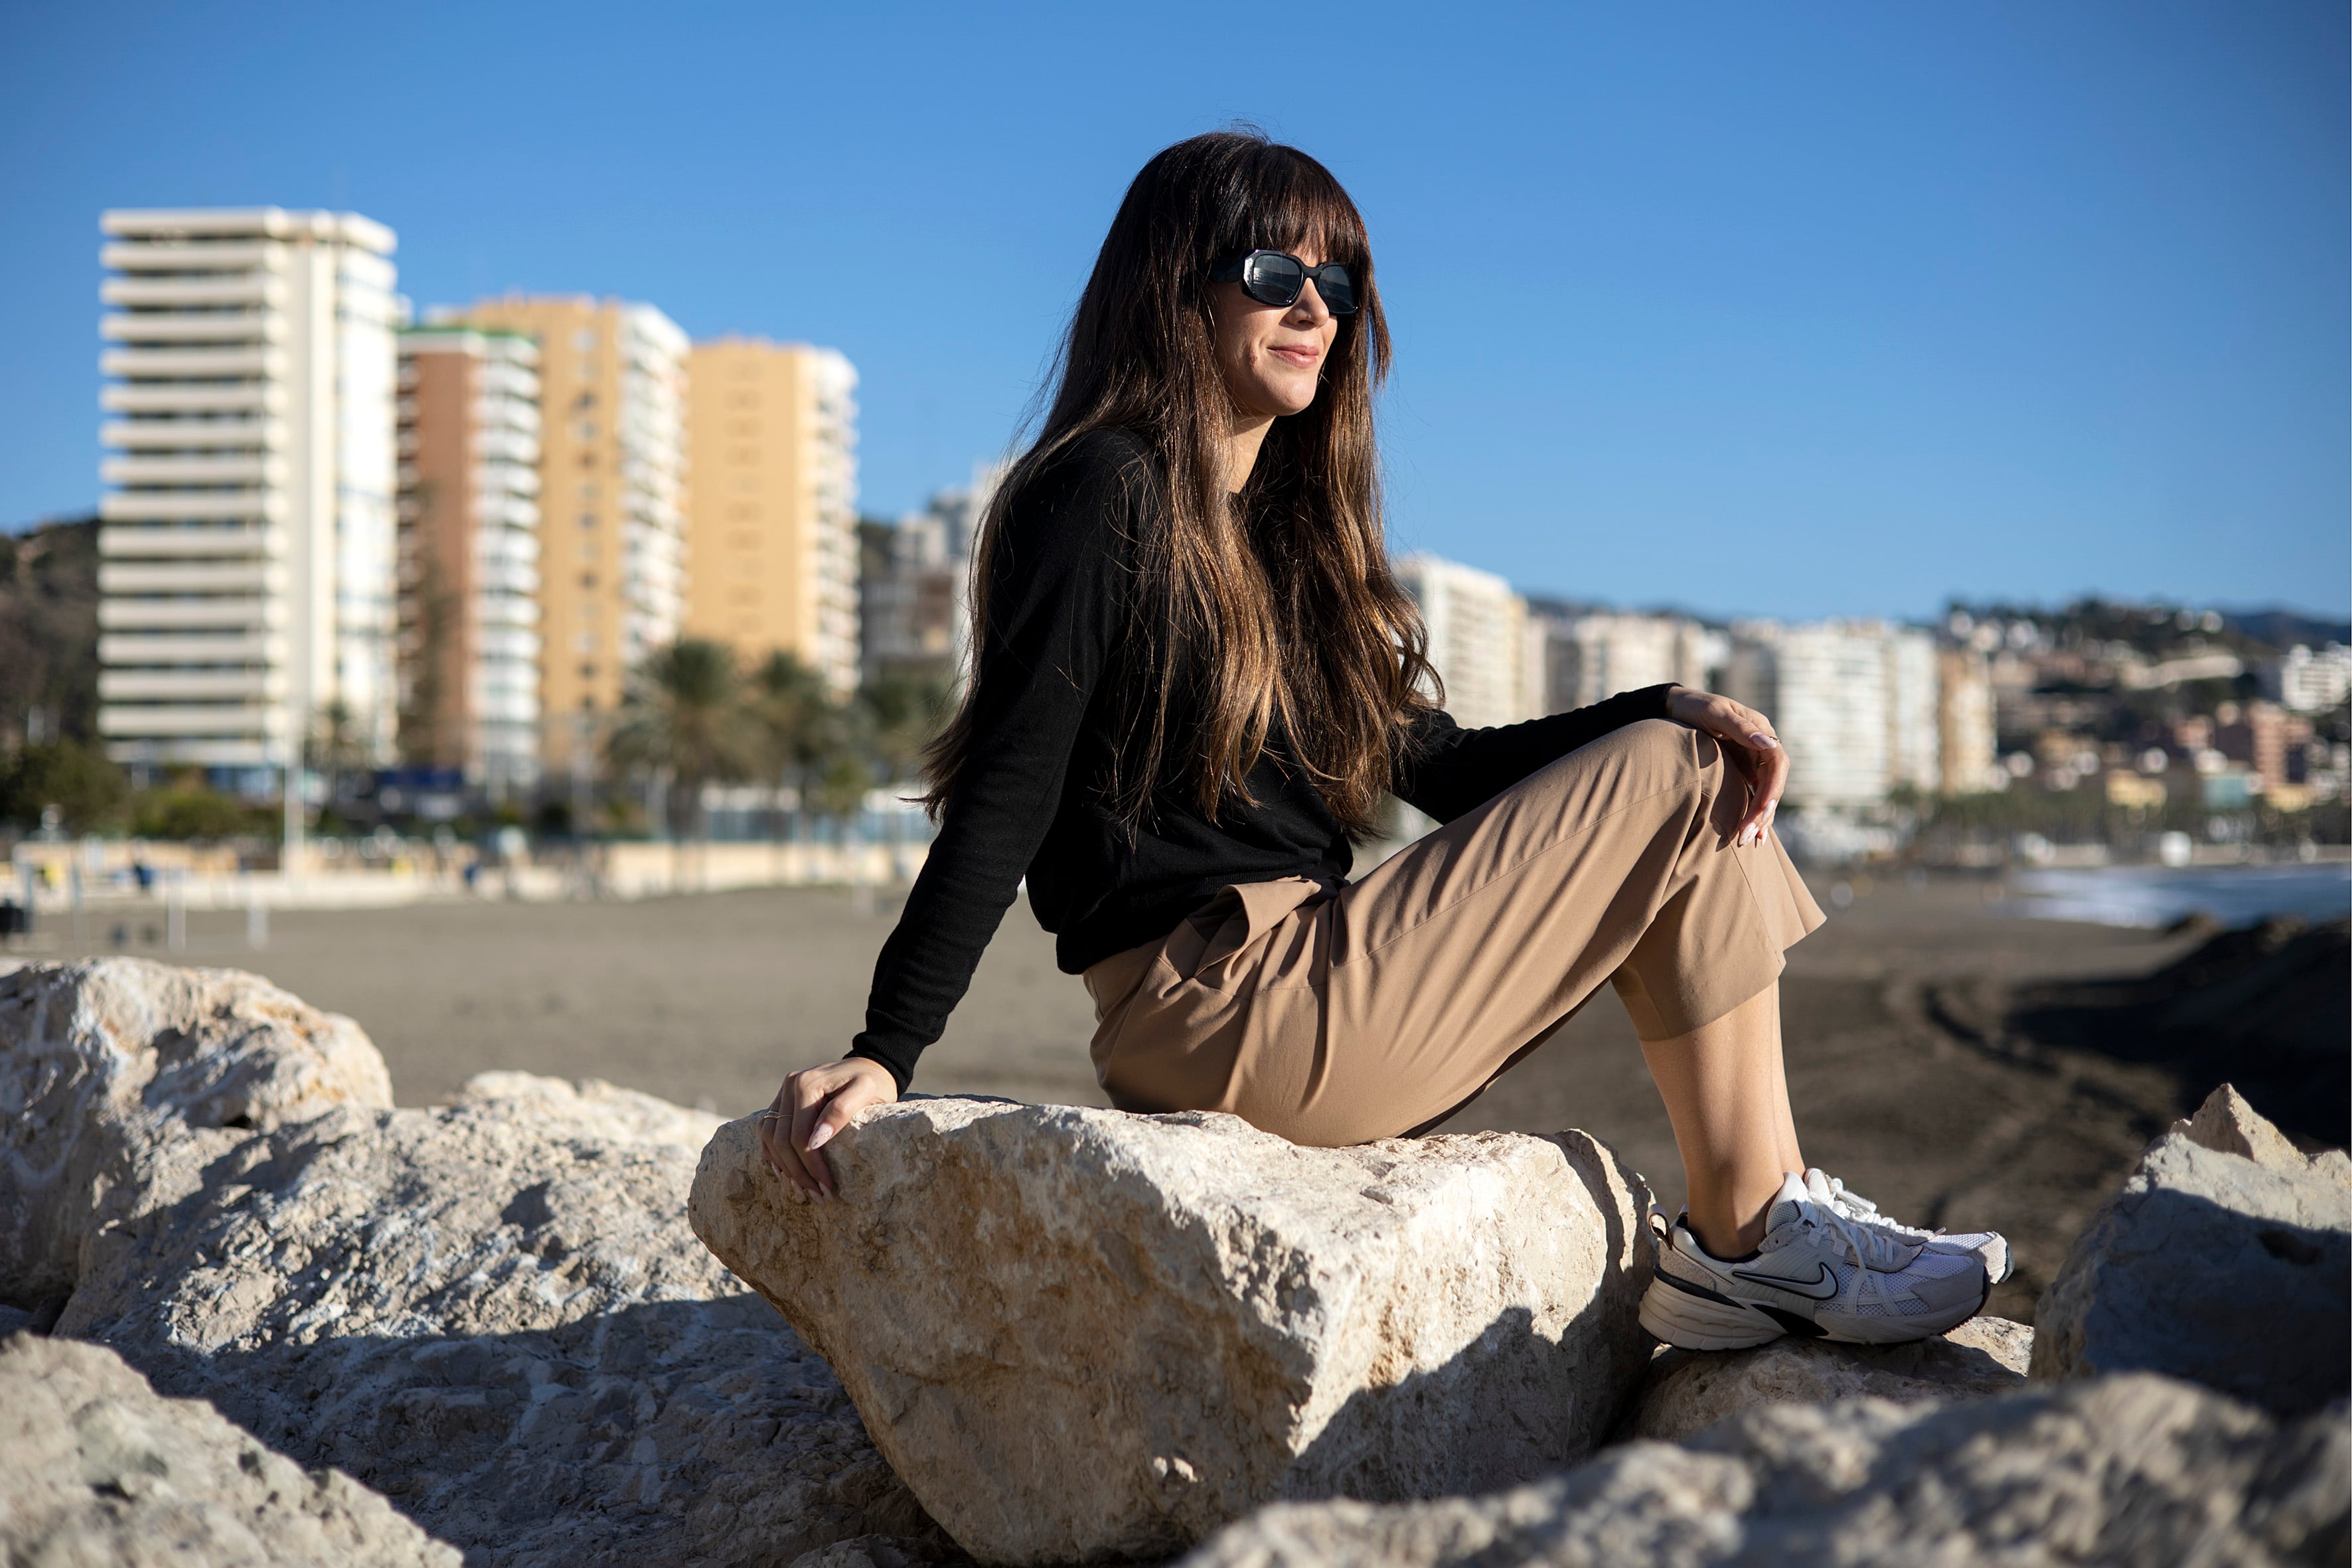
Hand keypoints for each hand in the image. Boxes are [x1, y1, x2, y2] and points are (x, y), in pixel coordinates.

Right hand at [758, 1056, 897, 1198]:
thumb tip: (815, 1141)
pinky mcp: (783, 1101)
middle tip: (818, 1196)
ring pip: (770, 1138)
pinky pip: (768, 1131)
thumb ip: (841, 1112)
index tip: (828, 1188)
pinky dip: (774, 1154)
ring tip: (803, 1190)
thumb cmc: (873, 1082)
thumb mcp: (866, 1093)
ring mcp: (783, 1093)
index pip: (799, 1136)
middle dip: (798, 1172)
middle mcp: (789, 1086)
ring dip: (784, 1167)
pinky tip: (786, 1173)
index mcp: (806, 1084)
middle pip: (781, 1140)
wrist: (869, 1066)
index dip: (811, 1166)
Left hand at [1664, 688, 1787, 847]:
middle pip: (1773, 782)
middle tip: (1747, 836)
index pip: (1777, 762)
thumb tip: (1767, 743)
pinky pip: (1754, 794)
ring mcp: (1754, 760)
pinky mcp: (1743, 771)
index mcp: (1761, 729)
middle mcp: (1763, 746)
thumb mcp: (1714, 713)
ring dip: (1760, 818)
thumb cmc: (1694, 707)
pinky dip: (1754, 814)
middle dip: (1763, 811)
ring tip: (1749, 842)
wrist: (1676, 708)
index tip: (1762, 810)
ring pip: (1766, 793)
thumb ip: (1740, 728)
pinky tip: (1753, 836)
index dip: (1772, 788)